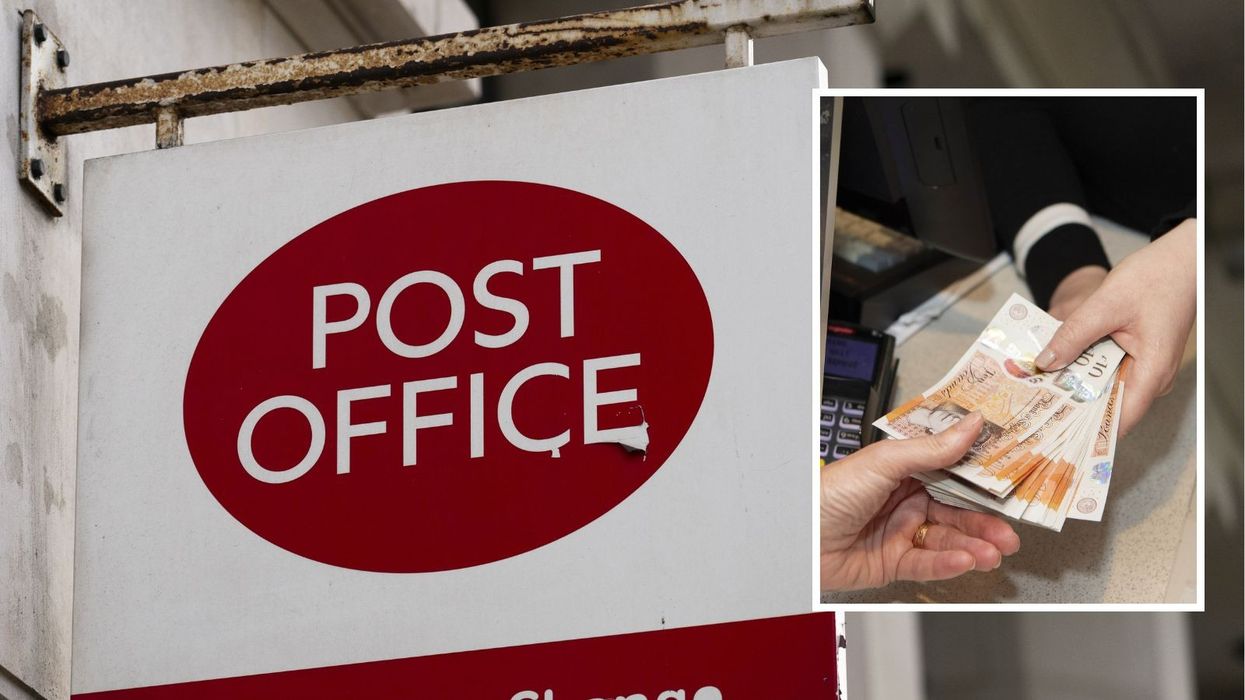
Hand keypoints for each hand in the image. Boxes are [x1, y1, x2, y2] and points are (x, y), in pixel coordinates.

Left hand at [820, 413, 1020, 591]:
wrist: (798, 536)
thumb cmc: (827, 492)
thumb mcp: (883, 461)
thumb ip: (931, 448)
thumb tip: (969, 424)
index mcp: (901, 471)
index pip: (951, 475)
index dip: (979, 483)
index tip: (1010, 486)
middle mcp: (903, 500)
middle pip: (955, 512)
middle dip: (985, 523)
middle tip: (1010, 530)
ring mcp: (898, 532)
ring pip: (946, 540)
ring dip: (973, 546)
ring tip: (994, 550)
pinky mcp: (892, 562)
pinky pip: (926, 564)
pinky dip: (948, 564)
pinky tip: (965, 561)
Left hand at [1036, 218, 1195, 435]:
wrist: (1180, 257)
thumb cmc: (1156, 277)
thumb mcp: (1106, 304)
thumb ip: (1073, 335)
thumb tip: (1045, 363)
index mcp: (1152, 372)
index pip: (1119, 419)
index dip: (1086, 431)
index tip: (1053, 435)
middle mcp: (1150, 377)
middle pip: (1107, 406)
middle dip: (1070, 409)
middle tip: (1031, 410)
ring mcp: (1144, 368)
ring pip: (1103, 388)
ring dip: (1073, 387)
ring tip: (1034, 390)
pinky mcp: (1135, 356)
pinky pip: (1106, 371)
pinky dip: (1082, 369)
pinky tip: (1055, 365)